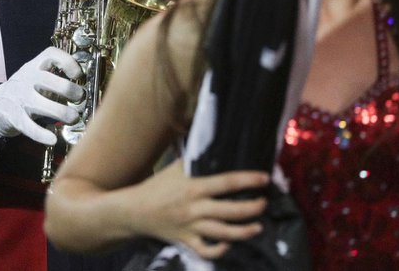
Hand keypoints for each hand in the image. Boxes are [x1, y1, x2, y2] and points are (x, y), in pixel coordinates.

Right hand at [0, 47, 84, 145]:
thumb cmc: (27, 89)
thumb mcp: (38, 76)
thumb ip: (58, 77)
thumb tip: (89, 87)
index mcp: (35, 66)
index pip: (50, 55)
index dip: (66, 61)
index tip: (78, 74)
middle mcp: (26, 79)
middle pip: (46, 79)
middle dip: (67, 89)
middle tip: (80, 98)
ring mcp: (19, 98)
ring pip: (39, 103)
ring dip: (60, 112)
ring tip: (74, 118)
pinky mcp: (15, 117)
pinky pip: (29, 126)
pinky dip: (41, 133)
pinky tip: (53, 138)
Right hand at [135, 160, 269, 259]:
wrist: (134, 210)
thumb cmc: (157, 186)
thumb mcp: (175, 168)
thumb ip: (196, 161)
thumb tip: (216, 148)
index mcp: (193, 187)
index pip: (227, 182)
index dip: (249, 180)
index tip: (264, 179)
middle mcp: (195, 208)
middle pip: (231, 211)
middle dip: (253, 208)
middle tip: (264, 203)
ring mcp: (191, 226)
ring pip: (224, 233)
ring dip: (245, 231)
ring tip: (258, 226)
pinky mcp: (186, 241)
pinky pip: (206, 250)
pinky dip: (220, 250)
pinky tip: (229, 243)